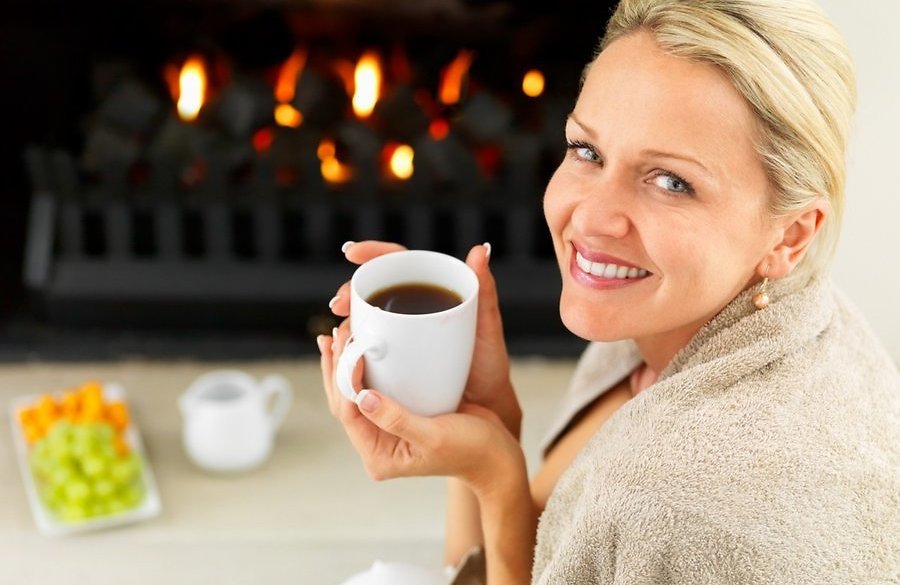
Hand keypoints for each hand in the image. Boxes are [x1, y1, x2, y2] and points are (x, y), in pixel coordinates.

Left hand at [317, 328, 524, 494]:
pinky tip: (359, 348)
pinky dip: (362, 368)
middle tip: (335, 336)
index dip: (345, 379)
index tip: (349, 349)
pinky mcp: (398, 413)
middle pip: (343, 402)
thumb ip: (398, 420)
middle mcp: (378, 444)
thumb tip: (364, 398)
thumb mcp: (434, 436)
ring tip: (335, 338)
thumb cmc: (471, 450)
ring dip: (343, 366)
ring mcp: (386, 429)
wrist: (495, 455)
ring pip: (353, 394)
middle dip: (336, 368)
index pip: (349, 414)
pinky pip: (372, 388)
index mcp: (380, 456)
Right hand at [329, 241, 520, 436]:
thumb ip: (485, 290)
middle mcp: (413, 310)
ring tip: (341, 331)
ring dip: (347, 320)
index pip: (398, 262)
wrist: (485, 408)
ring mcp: (400, 335)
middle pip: (375, 290)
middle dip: (350, 291)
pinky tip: (342, 354)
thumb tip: (480, 250)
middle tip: (340, 303)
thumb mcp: (487, 327)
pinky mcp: (392, 360)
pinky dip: (351, 348)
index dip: (373, 253)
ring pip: (366, 318)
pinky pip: (368, 348)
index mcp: (432, 293)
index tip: (352, 254)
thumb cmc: (489, 366)